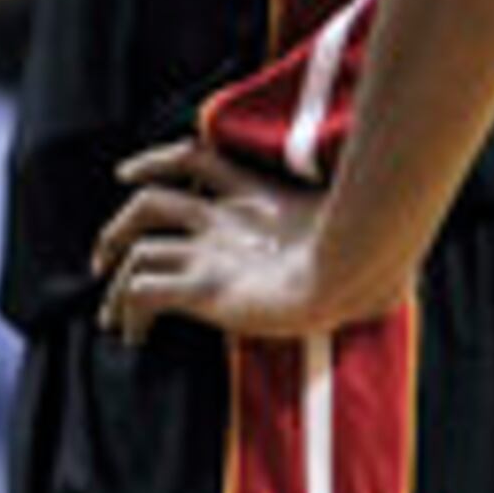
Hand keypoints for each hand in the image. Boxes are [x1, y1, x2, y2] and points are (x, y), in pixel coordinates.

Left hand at [92, 139, 395, 343]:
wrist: (361, 272)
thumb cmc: (376, 254)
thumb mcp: (361, 225)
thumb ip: (355, 221)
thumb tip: (393, 247)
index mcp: (258, 197)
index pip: (194, 159)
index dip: (155, 160)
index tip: (126, 172)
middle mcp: (225, 219)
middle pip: (148, 203)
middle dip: (117, 228)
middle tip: (101, 257)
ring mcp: (211, 252)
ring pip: (137, 250)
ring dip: (115, 278)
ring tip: (107, 310)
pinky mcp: (203, 286)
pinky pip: (145, 293)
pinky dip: (128, 310)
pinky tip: (130, 333)